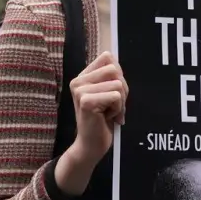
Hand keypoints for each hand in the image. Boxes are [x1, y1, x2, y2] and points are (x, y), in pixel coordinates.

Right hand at [57, 52, 125, 195]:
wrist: (92, 144)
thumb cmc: (103, 120)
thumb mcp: (108, 94)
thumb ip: (110, 76)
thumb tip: (111, 55)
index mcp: (82, 76)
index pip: (108, 57)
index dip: (119, 76)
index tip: (113, 93)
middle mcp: (78, 80)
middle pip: (116, 70)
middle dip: (123, 90)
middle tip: (113, 106)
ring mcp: (80, 90)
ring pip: (118, 84)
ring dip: (121, 102)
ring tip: (109, 112)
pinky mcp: (86, 101)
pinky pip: (117, 96)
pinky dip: (119, 109)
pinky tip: (107, 118)